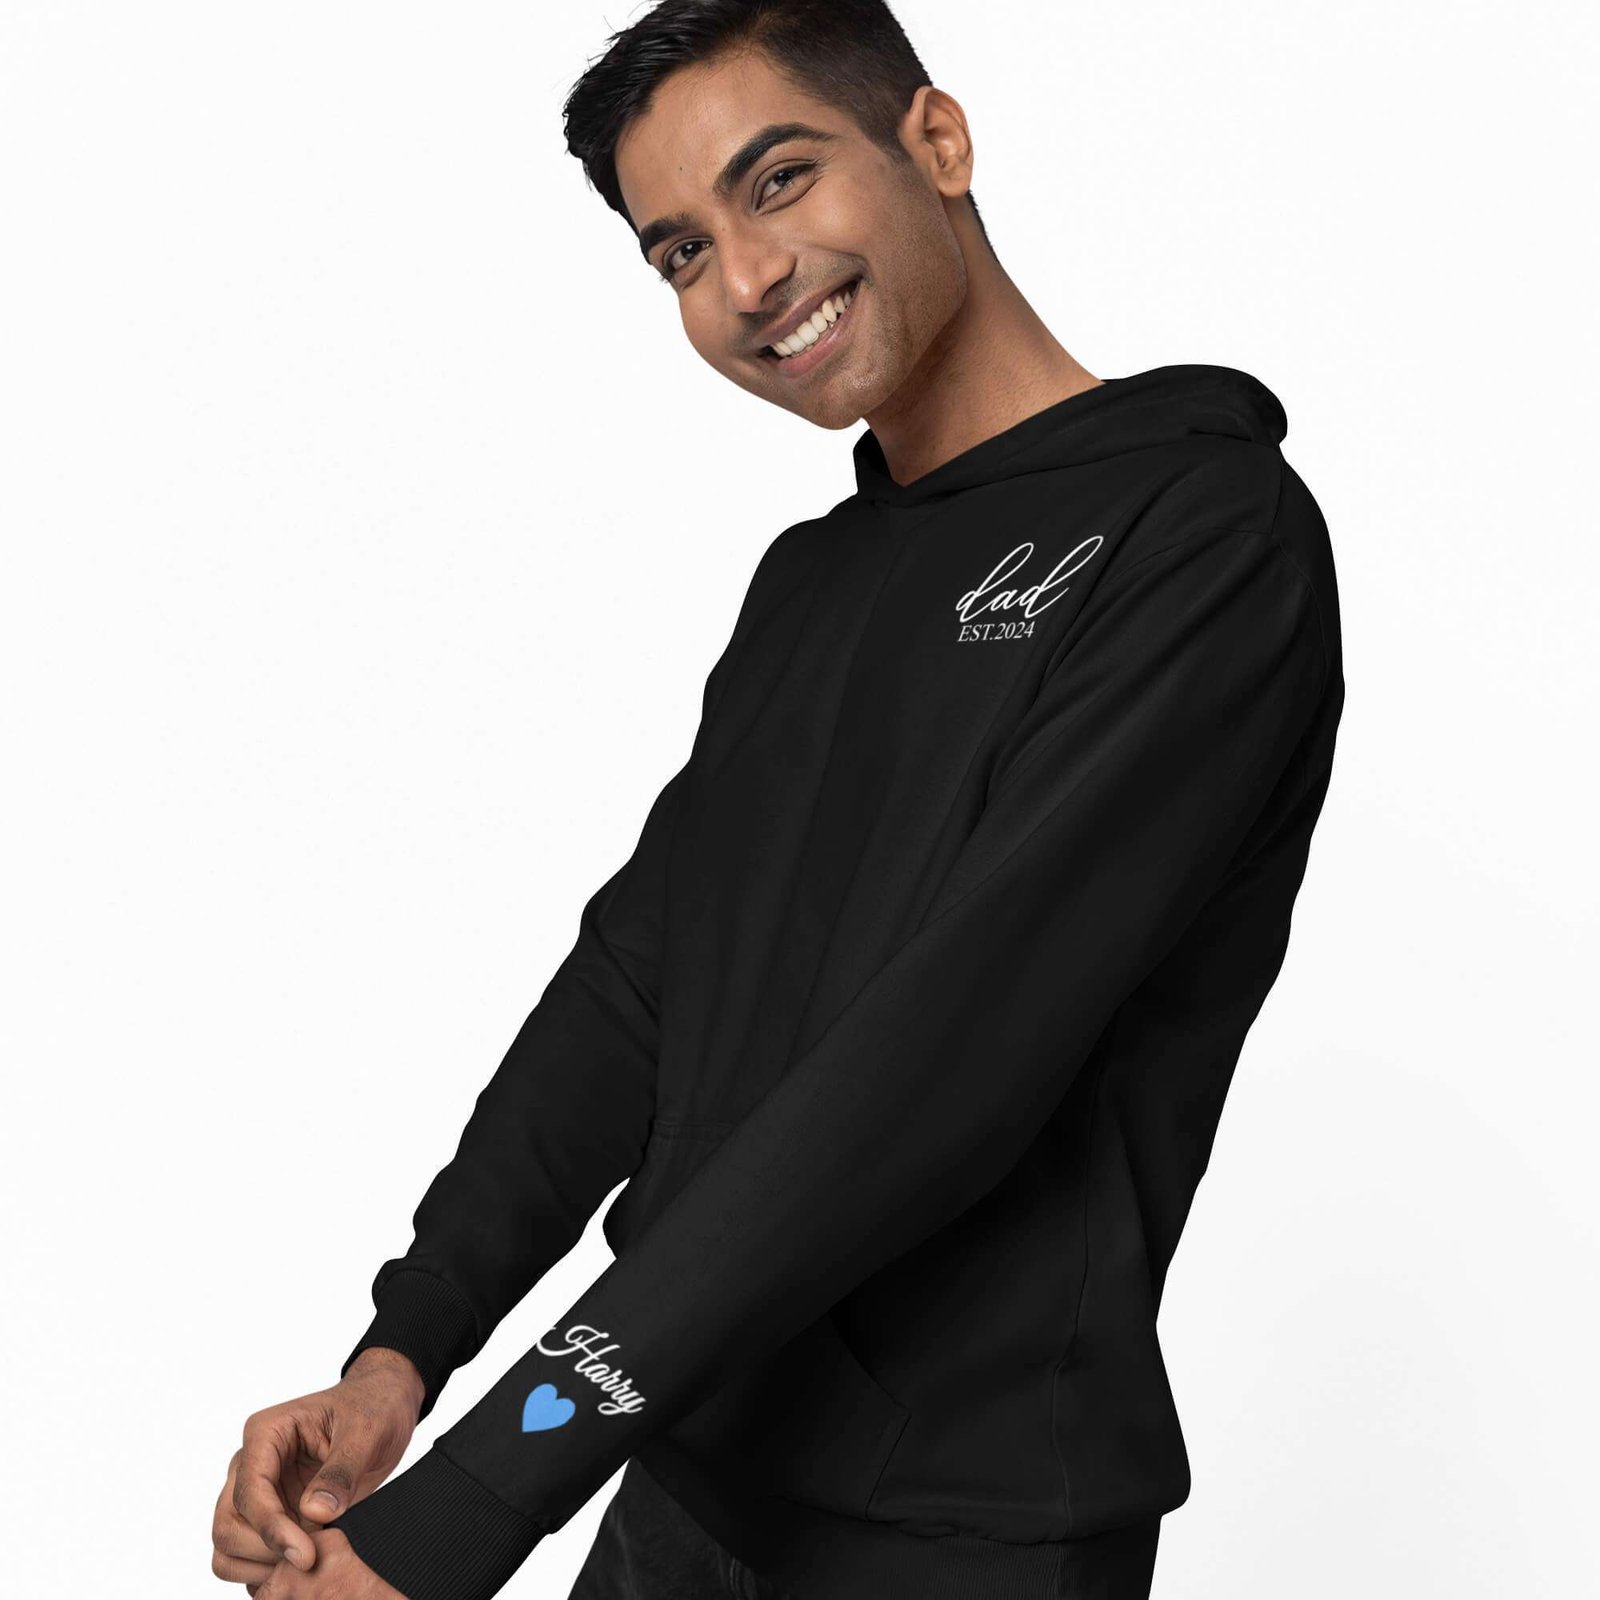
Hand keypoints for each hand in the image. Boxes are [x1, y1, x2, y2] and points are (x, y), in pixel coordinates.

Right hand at [211, 1349, 424, 1590]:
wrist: (382, 1408)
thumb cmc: (371, 1409)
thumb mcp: (367, 1431)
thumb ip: (342, 1470)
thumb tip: (314, 1512)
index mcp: (266, 1433)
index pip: (249, 1493)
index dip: (272, 1530)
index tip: (307, 1555)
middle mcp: (250, 1465)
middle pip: (227, 1526)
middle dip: (266, 1552)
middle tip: (313, 1560)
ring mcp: (255, 1494)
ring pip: (227, 1548)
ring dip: (262, 1567)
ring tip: (311, 1561)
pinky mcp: (266, 1517)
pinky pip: (245, 1558)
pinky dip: (266, 1572)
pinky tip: (304, 1564)